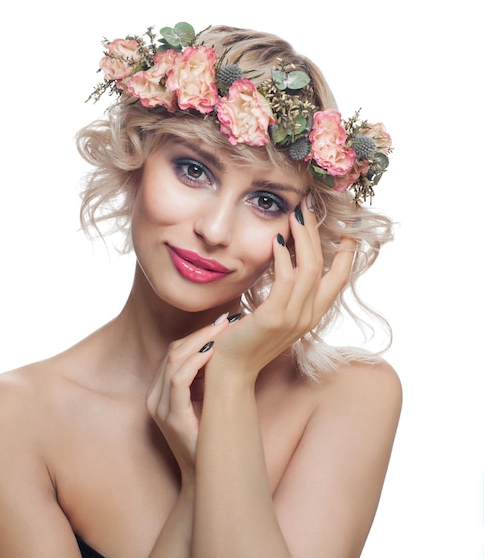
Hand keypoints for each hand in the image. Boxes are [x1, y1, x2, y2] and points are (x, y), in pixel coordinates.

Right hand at [145, 315, 229, 472]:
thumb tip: (222, 348)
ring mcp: (159, 407)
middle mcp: (155, 397)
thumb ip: (205, 378)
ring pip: (173, 361)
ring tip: (223, 331)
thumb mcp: (206, 401)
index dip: (197, 335)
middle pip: (173, 352)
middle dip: (200, 333)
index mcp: (161, 392)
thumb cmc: (212, 438)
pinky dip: (196, 362)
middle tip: (225, 321)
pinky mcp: (170, 417)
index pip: (174, 352)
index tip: (222, 324)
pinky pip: (178, 380)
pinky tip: (214, 352)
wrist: (209, 476)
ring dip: (200, 342)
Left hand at [208, 198, 356, 382]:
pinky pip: (286, 281)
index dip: (347, 253)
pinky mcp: (274, 318)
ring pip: (309, 268)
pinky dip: (284, 257)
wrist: (231, 371)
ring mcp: (293, 318)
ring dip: (302, 237)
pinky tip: (277, 239)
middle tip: (307, 207)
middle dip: (316, 233)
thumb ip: (283, 291)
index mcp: (312, 314)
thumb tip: (283, 259)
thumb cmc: (247, 339)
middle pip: (324, 265)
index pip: (339, 279)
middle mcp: (308, 316)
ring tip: (294, 214)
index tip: (346, 227)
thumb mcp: (273, 314)